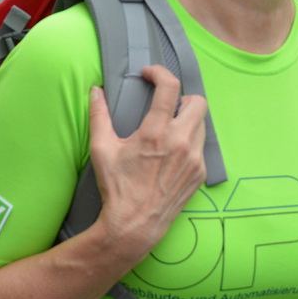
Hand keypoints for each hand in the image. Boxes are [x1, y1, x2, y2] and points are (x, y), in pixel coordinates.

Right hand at [88, 65, 207, 261]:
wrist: (134, 225)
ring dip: (187, 119)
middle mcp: (180, 143)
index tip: (150, 75)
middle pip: (197, 102)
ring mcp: (194, 159)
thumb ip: (99, 116)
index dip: (160, 73)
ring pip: (202, 124)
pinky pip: (202, 147)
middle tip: (166, 103)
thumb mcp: (101, 149)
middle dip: (182, 96)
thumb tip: (95, 91)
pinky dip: (190, 141)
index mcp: (156, 133)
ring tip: (168, 128)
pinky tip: (173, 151)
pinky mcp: (200, 173)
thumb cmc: (117, 188)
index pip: (169, 87)